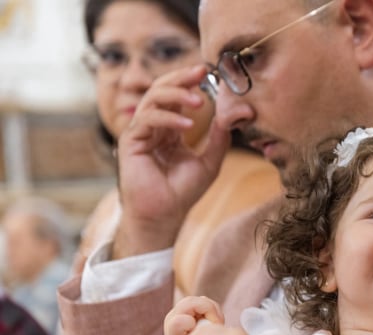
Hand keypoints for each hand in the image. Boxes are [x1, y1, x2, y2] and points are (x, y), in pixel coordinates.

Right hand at [113, 65, 230, 258]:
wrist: (165, 216)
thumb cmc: (183, 192)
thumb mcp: (210, 162)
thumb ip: (219, 139)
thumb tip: (231, 115)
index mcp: (169, 130)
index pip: (176, 97)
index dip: (188, 82)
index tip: (207, 72)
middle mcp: (153, 128)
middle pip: (161, 90)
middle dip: (180, 78)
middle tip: (200, 71)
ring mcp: (140, 133)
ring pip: (152, 100)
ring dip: (176, 95)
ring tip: (198, 100)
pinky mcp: (131, 142)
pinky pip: (147, 120)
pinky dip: (168, 118)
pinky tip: (186, 124)